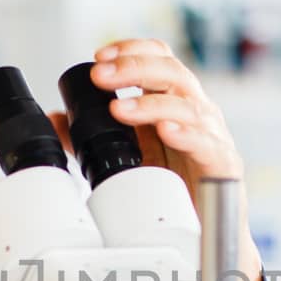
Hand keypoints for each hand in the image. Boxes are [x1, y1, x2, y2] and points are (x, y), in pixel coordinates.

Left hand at [49, 38, 263, 280]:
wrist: (205, 230)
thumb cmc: (175, 186)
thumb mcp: (130, 154)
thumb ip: (94, 136)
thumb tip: (57, 119)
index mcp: (175, 102)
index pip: (161, 59)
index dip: (132, 50)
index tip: (99, 56)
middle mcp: (196, 112)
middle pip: (173, 73)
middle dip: (134, 69)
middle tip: (101, 76)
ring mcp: (212, 136)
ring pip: (188, 106)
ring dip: (151, 103)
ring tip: (120, 109)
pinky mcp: (223, 165)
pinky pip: (209, 144)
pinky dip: (187, 134)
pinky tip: (166, 131)